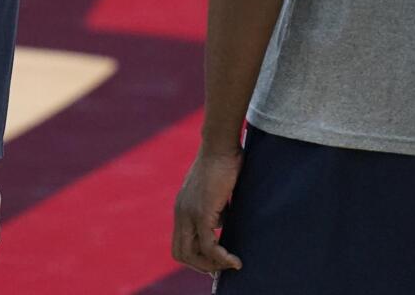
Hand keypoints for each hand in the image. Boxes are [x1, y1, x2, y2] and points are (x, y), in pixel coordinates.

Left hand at [172, 149, 244, 274]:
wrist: (220, 145)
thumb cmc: (224, 162)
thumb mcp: (215, 191)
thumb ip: (215, 209)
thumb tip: (223, 223)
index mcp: (182, 208)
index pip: (180, 243)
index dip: (195, 257)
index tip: (214, 261)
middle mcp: (181, 213)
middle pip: (180, 253)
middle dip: (201, 266)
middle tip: (221, 268)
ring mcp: (189, 213)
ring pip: (191, 254)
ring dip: (211, 265)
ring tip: (230, 265)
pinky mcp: (202, 213)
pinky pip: (208, 245)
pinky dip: (221, 258)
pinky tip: (235, 260)